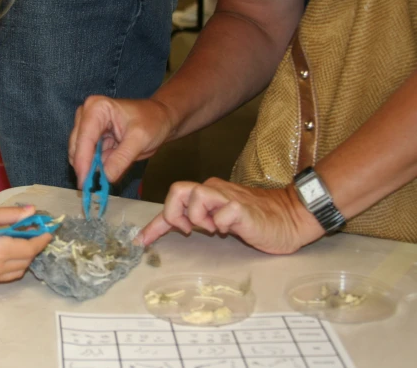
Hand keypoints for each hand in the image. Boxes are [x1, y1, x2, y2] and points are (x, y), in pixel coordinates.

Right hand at [0, 205, 52, 283]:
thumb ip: (10, 215)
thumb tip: (33, 212)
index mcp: (0, 250)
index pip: (31, 248)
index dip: (42, 238)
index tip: (48, 229)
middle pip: (27, 260)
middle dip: (34, 246)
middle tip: (33, 231)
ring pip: (18, 270)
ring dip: (25, 257)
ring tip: (19, 240)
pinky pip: (7, 275)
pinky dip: (13, 265)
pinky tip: (6, 251)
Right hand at [69, 95, 172, 184]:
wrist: (160, 119)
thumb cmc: (153, 121)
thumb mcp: (140, 140)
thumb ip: (121, 159)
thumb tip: (105, 178)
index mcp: (97, 108)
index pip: (85, 138)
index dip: (83, 161)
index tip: (84, 183)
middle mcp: (87, 115)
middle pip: (77, 147)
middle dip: (85, 168)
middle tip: (94, 188)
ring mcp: (88, 127)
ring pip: (80, 155)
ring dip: (91, 169)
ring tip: (105, 179)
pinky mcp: (92, 139)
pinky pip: (89, 158)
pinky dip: (96, 168)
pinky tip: (107, 172)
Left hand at [136, 178, 324, 253]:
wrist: (290, 219)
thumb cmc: (255, 221)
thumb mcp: (217, 222)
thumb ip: (195, 222)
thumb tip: (168, 230)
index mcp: (206, 194)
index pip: (173, 202)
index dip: (154, 224)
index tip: (141, 241)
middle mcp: (213, 191)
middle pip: (177, 190)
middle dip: (173, 214)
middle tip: (186, 229)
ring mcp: (227, 197)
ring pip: (195, 197)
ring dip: (197, 218)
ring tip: (214, 229)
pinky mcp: (242, 208)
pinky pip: (221, 213)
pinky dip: (220, 224)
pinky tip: (230, 229)